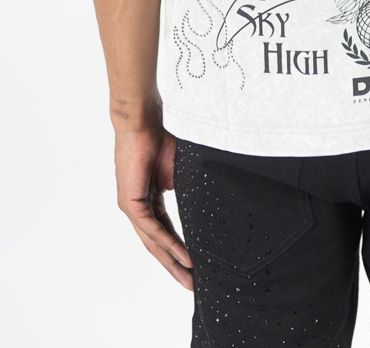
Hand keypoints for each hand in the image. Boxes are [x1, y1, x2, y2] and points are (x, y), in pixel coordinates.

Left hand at [114, 123, 193, 289]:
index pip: (164, 231)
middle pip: (157, 244)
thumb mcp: (178, 172)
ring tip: (189, 278)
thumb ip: (184, 192)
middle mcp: (138, 207)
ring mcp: (132, 207)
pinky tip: (182, 256)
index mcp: (149, 199)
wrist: (144, 123)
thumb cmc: (160, 139)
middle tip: (192, 285)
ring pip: (154, 242)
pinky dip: (168, 244)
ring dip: (172, 262)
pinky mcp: (131, 204)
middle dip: (175, 266)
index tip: (194, 265)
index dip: (179, 249)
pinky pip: (152, 229)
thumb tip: (201, 206)